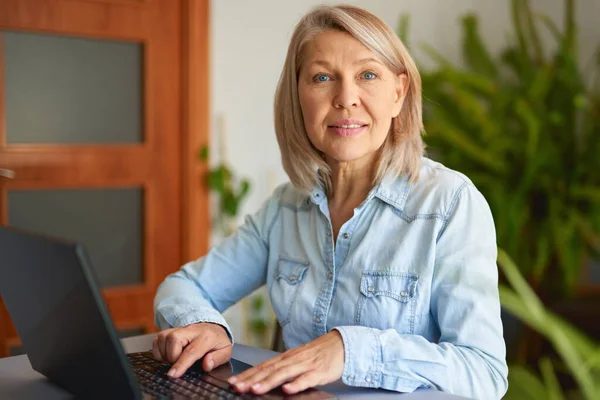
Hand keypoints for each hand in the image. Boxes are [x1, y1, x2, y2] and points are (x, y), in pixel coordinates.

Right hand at [152, 322, 231, 377]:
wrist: (213, 327)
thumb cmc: (217, 341)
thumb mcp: (225, 351)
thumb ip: (217, 359)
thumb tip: (206, 365)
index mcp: (206, 337)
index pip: (191, 351)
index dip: (181, 364)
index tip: (173, 374)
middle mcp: (191, 330)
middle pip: (174, 339)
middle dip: (172, 356)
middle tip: (178, 364)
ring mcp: (179, 328)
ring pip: (163, 338)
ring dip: (165, 354)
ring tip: (175, 359)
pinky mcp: (170, 330)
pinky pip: (157, 340)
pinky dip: (159, 351)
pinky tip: (168, 355)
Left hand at [227, 330, 344, 394]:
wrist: (341, 344)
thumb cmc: (317, 355)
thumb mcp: (296, 360)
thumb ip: (281, 369)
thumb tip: (261, 379)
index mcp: (285, 358)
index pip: (262, 366)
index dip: (247, 375)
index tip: (232, 382)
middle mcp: (292, 360)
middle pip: (269, 370)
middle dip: (251, 379)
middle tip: (237, 387)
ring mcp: (305, 365)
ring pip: (284, 374)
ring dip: (268, 382)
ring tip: (255, 390)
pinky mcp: (319, 372)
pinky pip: (306, 379)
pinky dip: (296, 384)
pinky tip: (287, 390)